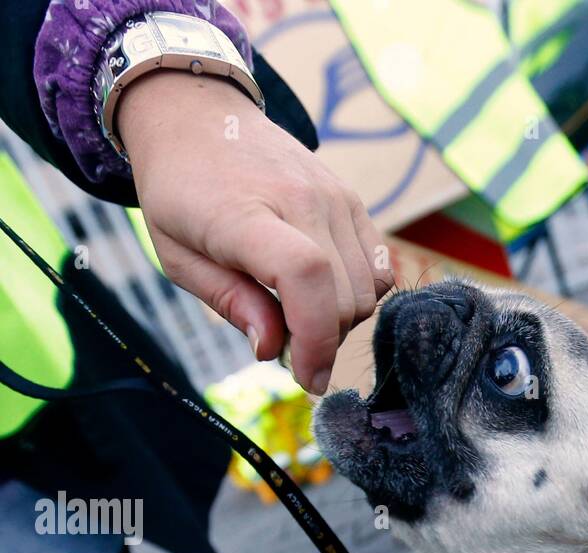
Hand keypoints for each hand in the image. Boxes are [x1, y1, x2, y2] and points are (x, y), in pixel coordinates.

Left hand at [119, 71, 392, 393]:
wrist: (197, 113)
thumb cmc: (180, 190)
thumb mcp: (180, 257)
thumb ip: (230, 303)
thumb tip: (273, 349)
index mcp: (245, 215)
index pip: (305, 276)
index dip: (315, 338)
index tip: (306, 377)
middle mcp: (301, 199)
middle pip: (343, 297)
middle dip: (322, 342)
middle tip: (286, 344)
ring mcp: (333, 196)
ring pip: (367, 290)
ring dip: (340, 321)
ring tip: (300, 315)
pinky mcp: (350, 199)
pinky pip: (380, 268)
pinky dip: (360, 295)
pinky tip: (325, 294)